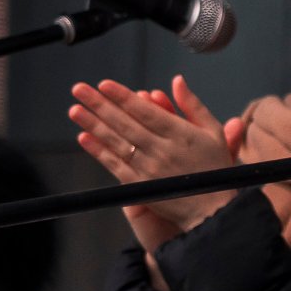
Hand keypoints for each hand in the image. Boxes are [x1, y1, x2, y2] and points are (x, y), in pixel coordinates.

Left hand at [69, 75, 245, 234]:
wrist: (213, 209)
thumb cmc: (215, 168)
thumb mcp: (213, 132)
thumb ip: (193, 105)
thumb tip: (177, 81)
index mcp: (180, 134)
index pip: (145, 110)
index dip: (123, 96)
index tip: (104, 84)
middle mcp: (161, 149)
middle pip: (125, 123)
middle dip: (100, 104)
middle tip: (79, 89)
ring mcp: (148, 168)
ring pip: (116, 142)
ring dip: (93, 125)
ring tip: (75, 110)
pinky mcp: (139, 185)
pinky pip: (115, 165)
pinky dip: (98, 151)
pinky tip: (84, 138)